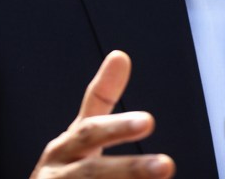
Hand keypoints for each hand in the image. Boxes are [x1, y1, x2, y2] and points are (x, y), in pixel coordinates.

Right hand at [30, 50, 175, 178]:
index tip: (149, 121)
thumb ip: (100, 97)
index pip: (91, 131)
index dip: (119, 127)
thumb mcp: (81, 133)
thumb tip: (120, 56)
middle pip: (93, 170)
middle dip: (129, 169)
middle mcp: (58, 171)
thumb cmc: (65, 167)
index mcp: (64, 147)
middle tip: (166, 165)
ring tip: (164, 171)